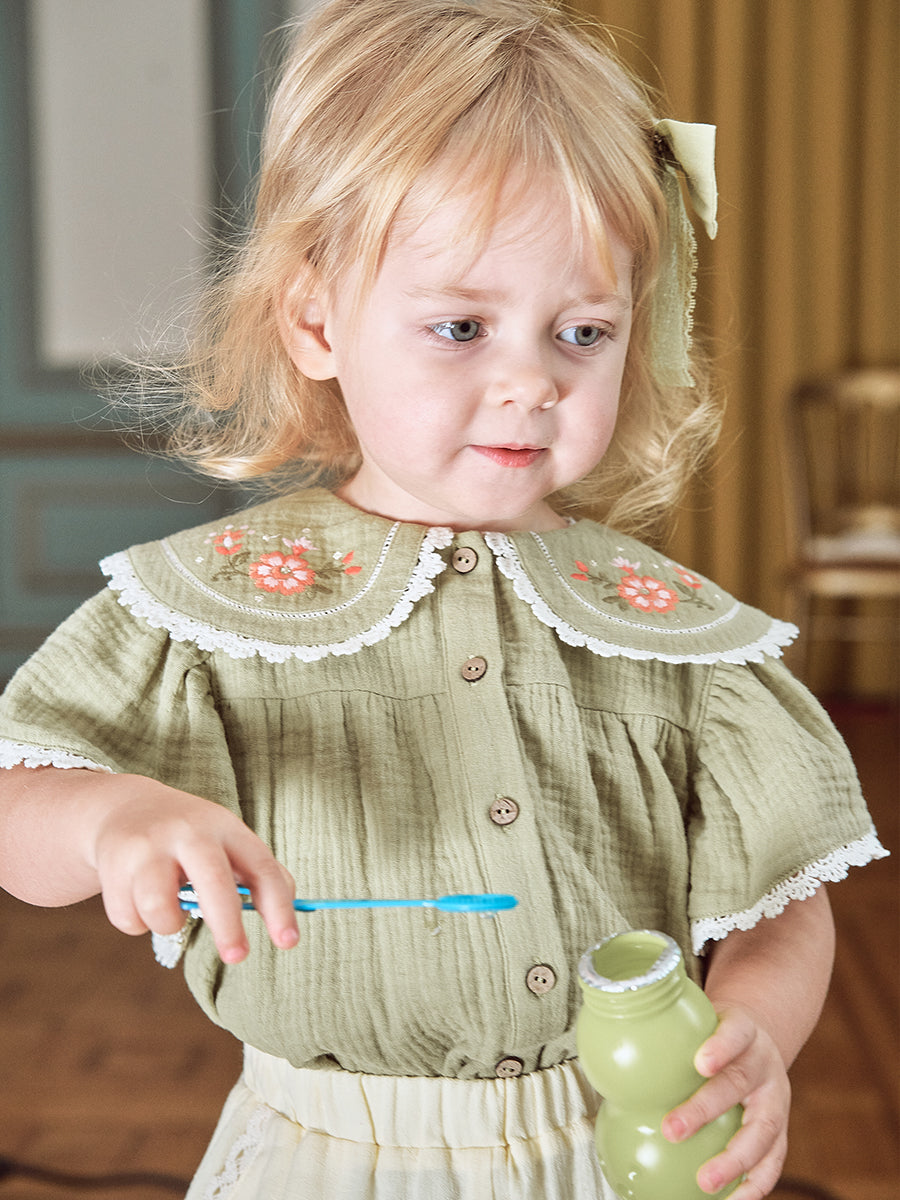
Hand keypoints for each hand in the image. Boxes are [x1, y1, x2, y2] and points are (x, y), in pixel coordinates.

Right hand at [89, 774, 298, 962]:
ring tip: (167, 907)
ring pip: (160, 910)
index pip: (260, 867)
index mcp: (224, 827)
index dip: (278, 906)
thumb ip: (258, 876)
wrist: (124, 809)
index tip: (289, 942)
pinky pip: (128, 919)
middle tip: (238, 957)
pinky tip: (136, 896)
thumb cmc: (190, 838)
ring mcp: (147, 847)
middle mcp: (188, 832)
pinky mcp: (113, 865)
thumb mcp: (226, 841)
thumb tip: (287, 924)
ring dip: (168, 924)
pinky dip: (137, 922)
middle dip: (227, 925)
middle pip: (213, 881)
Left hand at [662, 1004, 790, 1198]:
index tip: (700, 1062)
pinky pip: (772, 1160)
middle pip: (739, 1084)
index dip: (722, 1046)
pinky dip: (754, 1184)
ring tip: (706, 1181)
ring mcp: (776, 1099)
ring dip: (734, 1160)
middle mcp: (764, 1065)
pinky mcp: (781, 1129)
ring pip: (762, 1130)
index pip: (735, 1032)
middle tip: (673, 1130)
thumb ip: (665, 1033)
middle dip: (707, 1109)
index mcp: (745, 1030)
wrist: (759, 1041)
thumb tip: (607, 1055)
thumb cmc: (716, 1034)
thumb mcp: (698, 1022)